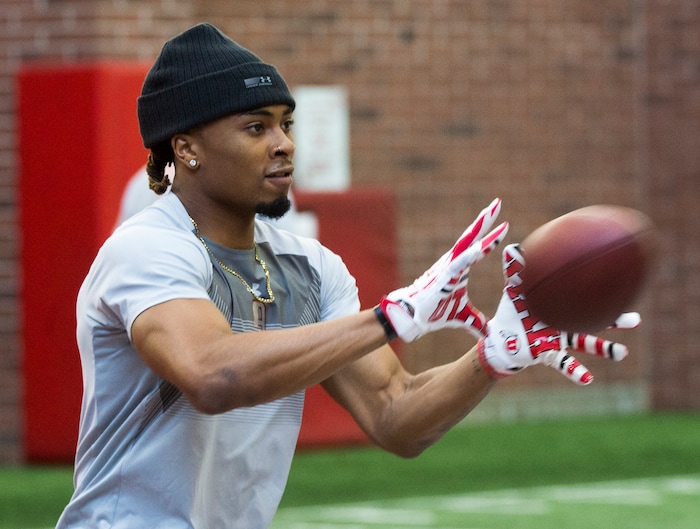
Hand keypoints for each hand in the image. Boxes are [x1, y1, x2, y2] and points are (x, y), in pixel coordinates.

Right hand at [378, 199, 508, 341]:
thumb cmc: (434, 312)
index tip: (503, 224)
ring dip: (480, 228)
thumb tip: (487, 333)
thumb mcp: (461, 316)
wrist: (412, 317)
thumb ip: (475, 322)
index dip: (489, 236)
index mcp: (458, 267)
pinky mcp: (445, 275)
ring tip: (492, 213)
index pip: (476, 247)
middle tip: (497, 203)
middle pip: (471, 236)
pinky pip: (462, 261)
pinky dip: (474, 252)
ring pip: (467, 243)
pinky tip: (485, 244)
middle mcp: (453, 261)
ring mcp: (448, 266)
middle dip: (485, 219)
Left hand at [477, 244, 638, 384]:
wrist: (500, 338)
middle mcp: (565, 325)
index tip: (623, 285)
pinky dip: (576, 371)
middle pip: (595, 322)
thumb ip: (514, 270)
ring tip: (622, 353)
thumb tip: (513, 247)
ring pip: (585, 344)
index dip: (603, 293)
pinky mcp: (546, 354)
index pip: (586, 299)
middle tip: (636, 319)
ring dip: (604, 349)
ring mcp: (558, 341)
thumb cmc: (512, 312)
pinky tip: (588, 380)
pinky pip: (563, 363)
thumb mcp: (513, 289)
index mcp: (561, 308)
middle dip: (615, 321)